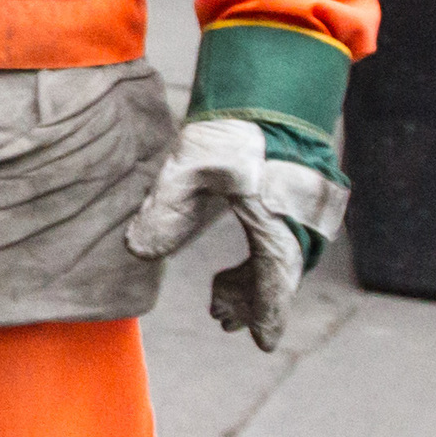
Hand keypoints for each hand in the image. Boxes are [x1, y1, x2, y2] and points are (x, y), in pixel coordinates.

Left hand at [121, 118, 342, 352]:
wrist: (269, 92)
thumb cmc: (233, 130)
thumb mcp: (190, 167)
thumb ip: (164, 209)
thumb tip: (136, 251)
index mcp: (278, 220)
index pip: (277, 279)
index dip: (269, 313)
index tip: (264, 344)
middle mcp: (299, 224)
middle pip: (277, 277)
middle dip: (252, 302)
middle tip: (220, 318)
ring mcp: (299, 214)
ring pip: (277, 263)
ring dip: (250, 286)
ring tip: (218, 303)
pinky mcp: (292, 204)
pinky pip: (277, 246)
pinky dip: (254, 265)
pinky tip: (227, 275)